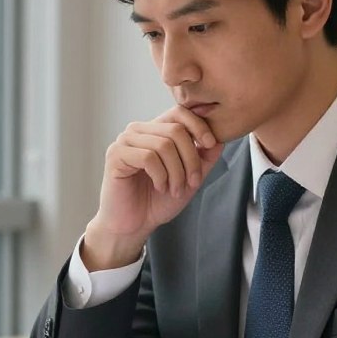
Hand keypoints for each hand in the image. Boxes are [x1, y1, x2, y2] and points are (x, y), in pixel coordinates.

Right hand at [84, 107, 224, 268]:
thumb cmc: (158, 201)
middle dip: (190, 159)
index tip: (210, 145)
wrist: (134, 225)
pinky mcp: (115, 154)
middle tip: (192, 183)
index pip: (179, 112)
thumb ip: (205, 156)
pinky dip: (160, 176)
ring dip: (176, 172)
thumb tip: (221, 137)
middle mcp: (139, 130)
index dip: (199, 126)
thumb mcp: (190, 177)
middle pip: (175, 130)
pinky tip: (159, 187)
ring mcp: (125, 141)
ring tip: (174, 189)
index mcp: (155, 130)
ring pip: (163, 145)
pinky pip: (148, 157)